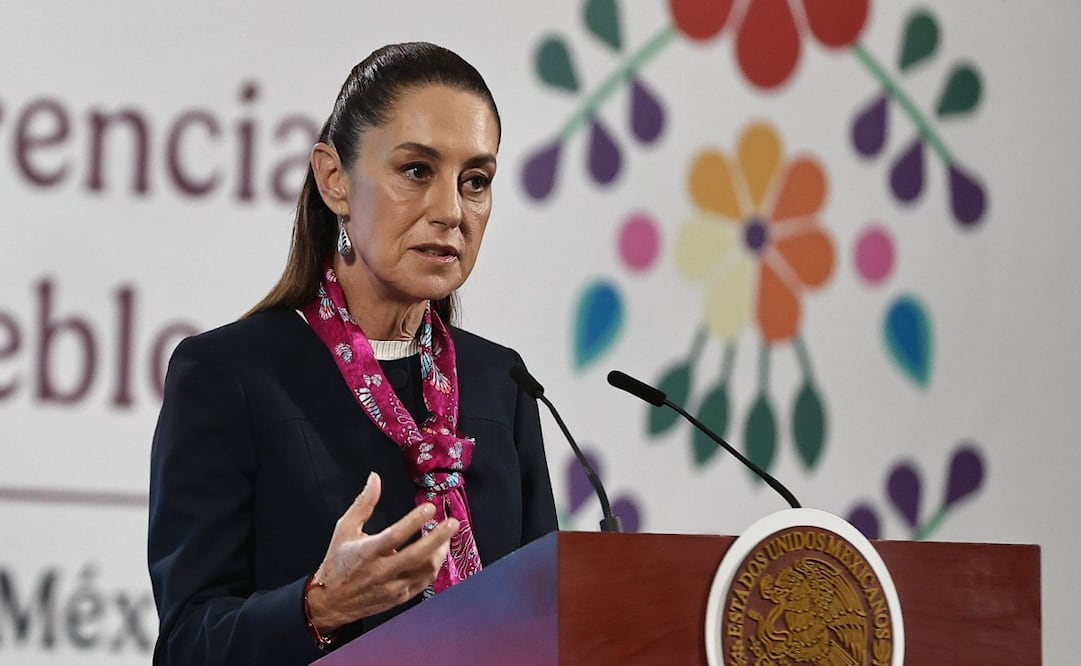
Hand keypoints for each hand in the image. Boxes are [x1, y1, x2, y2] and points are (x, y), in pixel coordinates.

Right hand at [306, 472, 458, 632]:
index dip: (414, 521)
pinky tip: (437, 555)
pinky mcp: (400, 598)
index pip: (394, 536)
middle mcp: (382, 571)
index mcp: (367, 552)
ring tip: (447, 537)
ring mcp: (393, 587)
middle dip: (439, 538)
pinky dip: (434, 567)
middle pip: (417, 555)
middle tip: (453, 523)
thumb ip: (363, 504)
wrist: (331, 602)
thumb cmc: (337, 562)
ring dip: (440, 552)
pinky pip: (424, 583)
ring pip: (425, 571)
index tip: (430, 507)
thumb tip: (375, 478)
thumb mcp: (344, 529)